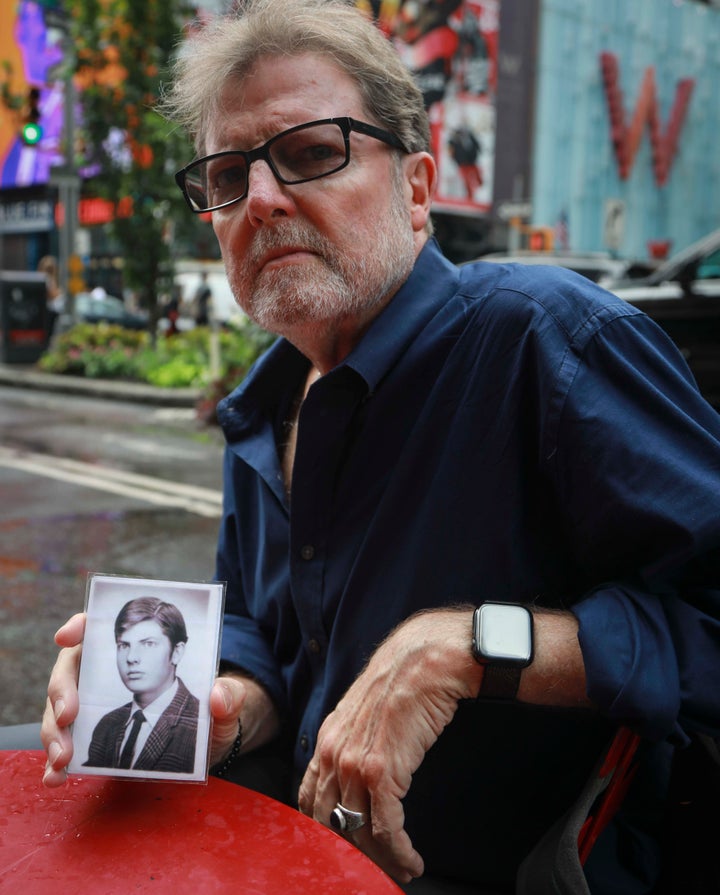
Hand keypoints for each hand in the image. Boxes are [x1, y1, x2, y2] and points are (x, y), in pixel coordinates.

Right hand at [40, 614, 271, 784]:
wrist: (207, 743)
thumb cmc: (213, 710)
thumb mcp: (227, 702)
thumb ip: (229, 695)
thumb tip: (219, 695)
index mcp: (138, 649)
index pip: (100, 626)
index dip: (80, 626)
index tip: (69, 636)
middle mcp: (106, 673)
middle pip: (71, 669)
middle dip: (62, 690)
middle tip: (68, 715)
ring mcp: (93, 705)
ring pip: (59, 710)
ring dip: (54, 732)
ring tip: (62, 759)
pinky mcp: (90, 737)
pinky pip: (65, 746)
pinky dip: (54, 763)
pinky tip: (55, 777)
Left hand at [297, 609, 481, 882]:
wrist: (425, 659)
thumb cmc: (403, 682)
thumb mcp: (366, 713)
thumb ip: (355, 743)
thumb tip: (359, 777)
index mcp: (326, 740)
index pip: (310, 801)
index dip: (324, 832)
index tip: (342, 851)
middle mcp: (332, 754)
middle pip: (331, 823)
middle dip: (352, 854)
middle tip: (373, 870)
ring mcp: (354, 764)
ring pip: (358, 832)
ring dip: (380, 861)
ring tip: (400, 871)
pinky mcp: (382, 772)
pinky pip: (385, 829)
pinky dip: (399, 853)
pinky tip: (410, 861)